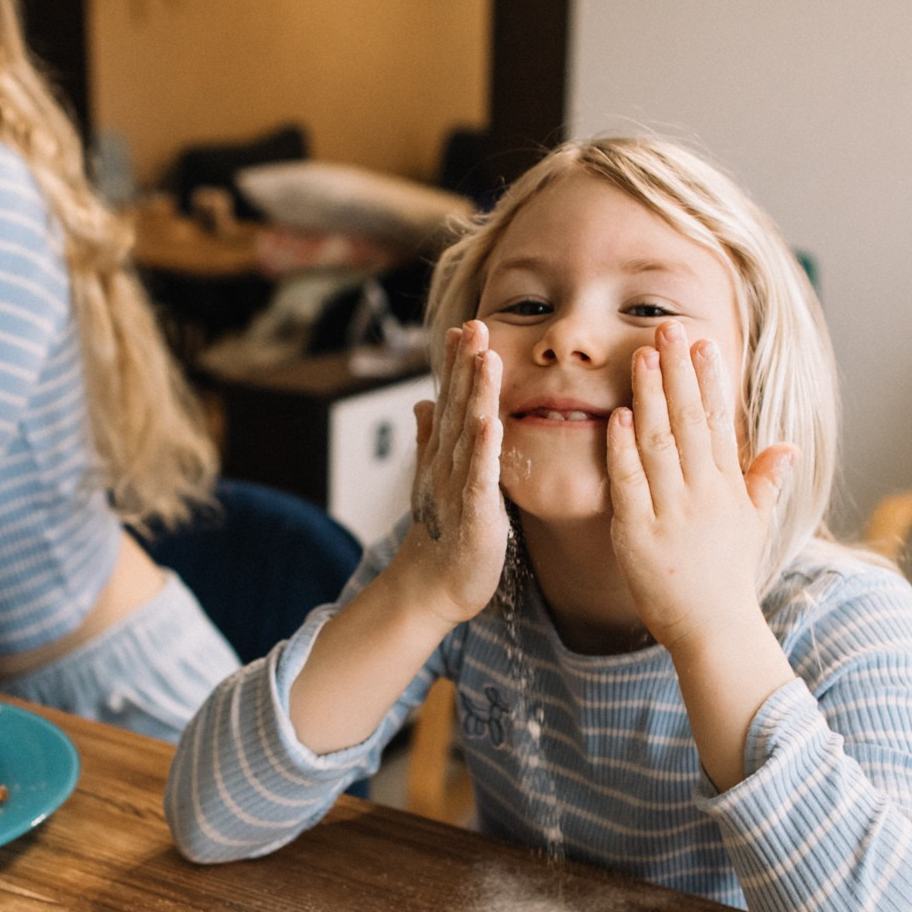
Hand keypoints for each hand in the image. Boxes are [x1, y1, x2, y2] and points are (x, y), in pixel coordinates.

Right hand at [390, 320, 508, 626]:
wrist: (430, 588)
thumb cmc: (441, 536)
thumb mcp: (436, 480)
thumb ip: (429, 440)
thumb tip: (421, 402)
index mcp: (444, 456)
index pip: (449, 401)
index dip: (456, 365)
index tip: (465, 326)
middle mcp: (447, 465)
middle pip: (456, 407)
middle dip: (465, 366)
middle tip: (475, 324)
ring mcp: (457, 487)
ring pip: (467, 434)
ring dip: (475, 395)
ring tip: (485, 358)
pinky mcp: (473, 515)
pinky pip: (479, 478)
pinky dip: (483, 451)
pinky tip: (490, 423)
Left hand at [606, 321, 796, 653]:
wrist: (713, 630)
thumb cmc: (729, 577)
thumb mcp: (754, 525)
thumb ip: (765, 481)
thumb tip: (787, 446)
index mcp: (728, 488)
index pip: (719, 422)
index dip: (710, 379)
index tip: (702, 340)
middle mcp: (703, 494)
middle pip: (689, 422)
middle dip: (678, 372)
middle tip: (666, 327)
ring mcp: (671, 513)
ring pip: (659, 444)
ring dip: (650, 397)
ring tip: (640, 356)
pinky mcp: (639, 535)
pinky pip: (630, 484)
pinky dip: (623, 450)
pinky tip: (618, 417)